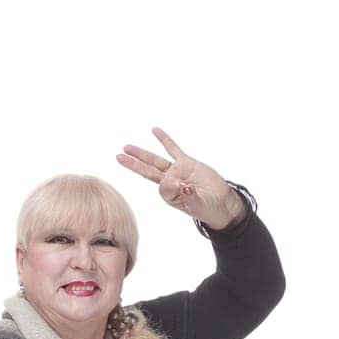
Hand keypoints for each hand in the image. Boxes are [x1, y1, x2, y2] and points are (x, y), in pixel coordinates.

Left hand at [116, 128, 245, 230]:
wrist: (220, 202)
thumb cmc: (207, 208)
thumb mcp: (199, 204)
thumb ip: (190, 196)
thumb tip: (184, 188)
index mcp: (169, 194)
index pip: (162, 185)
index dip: (173, 185)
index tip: (188, 189)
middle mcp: (169, 182)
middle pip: (147, 170)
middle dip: (133, 164)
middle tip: (118, 156)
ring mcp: (176, 171)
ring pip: (155, 160)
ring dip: (141, 153)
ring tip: (126, 146)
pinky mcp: (186, 163)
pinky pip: (173, 149)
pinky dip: (164, 139)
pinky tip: (155, 130)